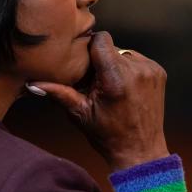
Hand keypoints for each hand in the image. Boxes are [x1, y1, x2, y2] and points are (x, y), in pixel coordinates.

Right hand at [28, 32, 169, 169]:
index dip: (90, 48)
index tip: (85, 63)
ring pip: (124, 53)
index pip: (101, 40)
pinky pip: (138, 60)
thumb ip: (58, 93)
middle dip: (101, 61)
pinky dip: (129, 69)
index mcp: (115, 78)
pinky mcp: (159, 72)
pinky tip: (125, 88)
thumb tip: (32, 83)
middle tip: (96, 83)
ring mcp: (150, 70)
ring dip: (116, 65)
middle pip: (111, 48)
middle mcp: (136, 70)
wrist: (140, 151)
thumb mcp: (80, 113)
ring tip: (111, 87)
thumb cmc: (108, 135)